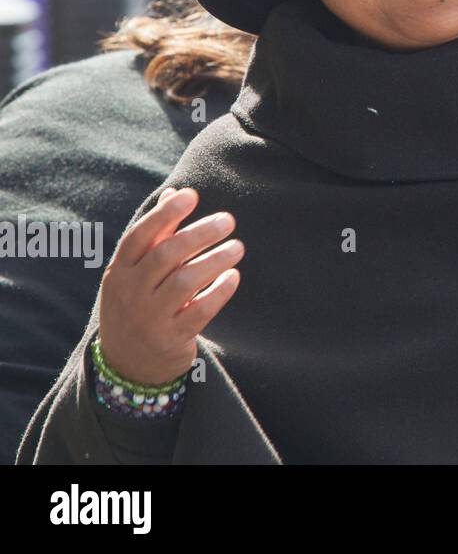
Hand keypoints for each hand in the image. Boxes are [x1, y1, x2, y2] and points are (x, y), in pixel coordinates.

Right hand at [97, 187, 243, 386]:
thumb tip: (175, 193)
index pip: (139, 237)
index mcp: (119, 272)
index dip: (164, 214)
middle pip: (166, 255)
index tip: (192, 195)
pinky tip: (233, 277)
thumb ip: (157, 234)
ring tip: (237, 247)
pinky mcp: (171, 339)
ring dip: (215, 260)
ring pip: (185, 282)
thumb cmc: (138, 304)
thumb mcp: (136, 272)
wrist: (128, 365)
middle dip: (199, 234)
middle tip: (228, 221)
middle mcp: (130, 294)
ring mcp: (149, 318)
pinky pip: (200, 311)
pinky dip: (219, 291)